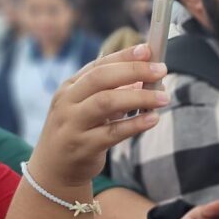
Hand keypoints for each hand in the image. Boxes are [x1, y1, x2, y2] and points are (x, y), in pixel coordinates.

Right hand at [29, 44, 168, 188]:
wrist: (54, 169)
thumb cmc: (79, 130)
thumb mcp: (90, 106)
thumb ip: (115, 91)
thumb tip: (147, 77)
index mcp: (70, 87)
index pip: (98, 65)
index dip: (124, 56)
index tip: (148, 50)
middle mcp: (67, 102)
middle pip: (100, 79)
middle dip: (133, 70)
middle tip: (161, 70)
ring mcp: (72, 124)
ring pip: (105, 103)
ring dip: (138, 97)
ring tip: (164, 97)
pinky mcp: (82, 147)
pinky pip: (111, 133)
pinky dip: (134, 124)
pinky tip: (153, 119)